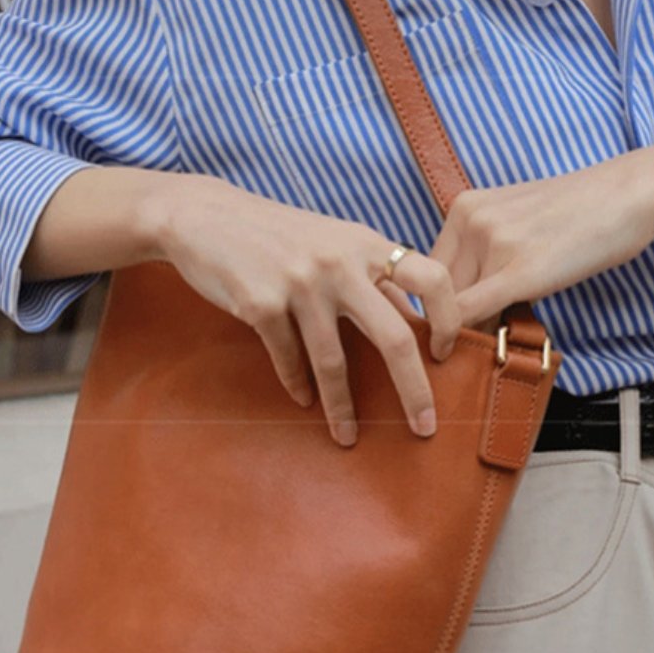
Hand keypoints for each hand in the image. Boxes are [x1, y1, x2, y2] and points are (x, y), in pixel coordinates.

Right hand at [149, 174, 463, 446]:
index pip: (433, 278)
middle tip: (425, 427)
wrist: (205, 215)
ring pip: (333, 361)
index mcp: (365, 244)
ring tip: (348, 436)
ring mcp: (299, 283)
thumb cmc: (277, 234)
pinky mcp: (260, 303)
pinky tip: (303, 399)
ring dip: (343, 407)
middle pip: (394, 336)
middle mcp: (339, 262)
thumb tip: (416, 323)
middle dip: (414, 390)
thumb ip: (373, 276)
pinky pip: (288, 358)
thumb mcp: (333, 241)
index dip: (448, 319)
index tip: (443, 355)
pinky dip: (297, 384)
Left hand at [429, 146, 653, 328]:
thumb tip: (466, 304)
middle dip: (447, 323)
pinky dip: (465, 336)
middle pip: (436, 291)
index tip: (444, 330)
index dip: (433, 305)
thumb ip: (485, 253)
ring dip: (468, 332)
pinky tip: (475, 351)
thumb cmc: (581, 210)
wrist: (630, 191)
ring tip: (490, 343)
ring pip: (455, 306)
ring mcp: (493, 242)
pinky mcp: (520, 269)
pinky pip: (473, 309)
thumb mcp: (517, 221)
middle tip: (465, 346)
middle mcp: (469, 220)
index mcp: (463, 207)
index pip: (427, 271)